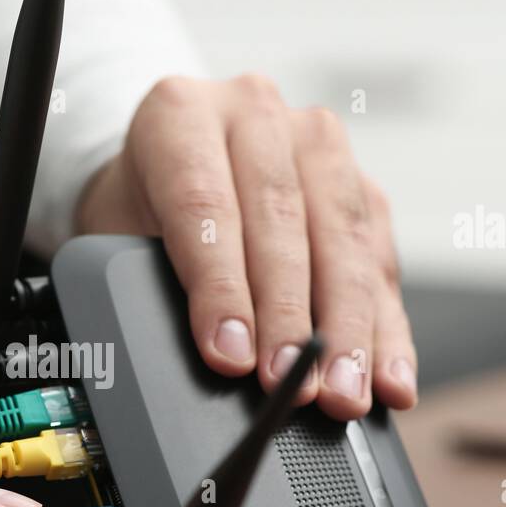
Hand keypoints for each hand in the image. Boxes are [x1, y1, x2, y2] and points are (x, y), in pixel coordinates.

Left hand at [76, 74, 416, 419]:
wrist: (168, 172)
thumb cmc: (138, 209)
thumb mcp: (117, 237)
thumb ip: (150, 282)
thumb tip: (215, 357)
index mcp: (180, 114)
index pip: (205, 202)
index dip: (220, 287)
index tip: (230, 356)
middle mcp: (255, 114)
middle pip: (282, 220)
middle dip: (290, 315)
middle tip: (289, 378)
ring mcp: (316, 143)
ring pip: (345, 238)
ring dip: (349, 328)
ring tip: (344, 392)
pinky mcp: (360, 185)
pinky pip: (379, 260)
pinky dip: (386, 329)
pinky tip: (388, 379)